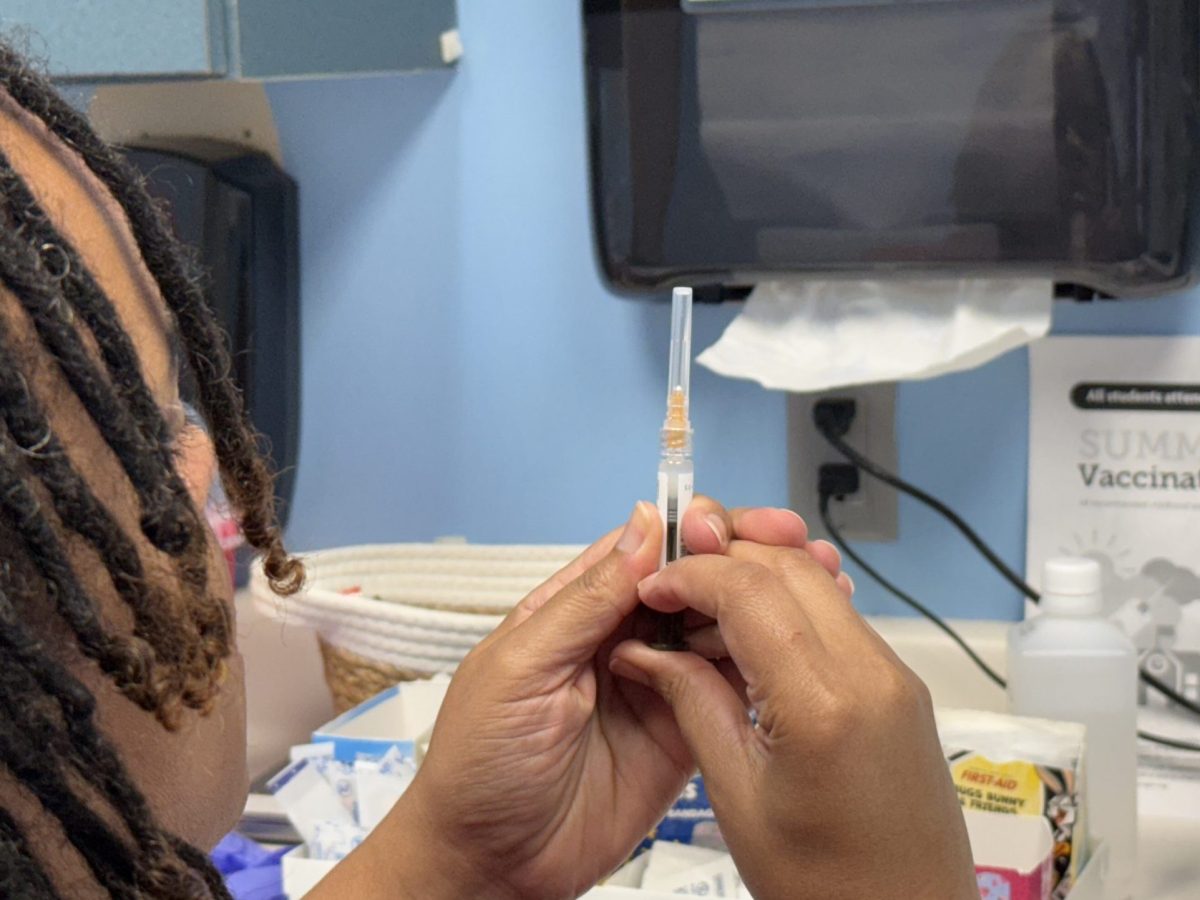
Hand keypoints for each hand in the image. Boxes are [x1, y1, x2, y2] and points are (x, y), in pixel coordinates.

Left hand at [311, 498, 847, 898]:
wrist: (492, 864)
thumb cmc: (479, 762)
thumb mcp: (521, 668)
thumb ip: (587, 601)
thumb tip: (644, 525)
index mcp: (575, 609)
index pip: (644, 550)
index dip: (695, 529)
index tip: (740, 524)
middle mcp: (621, 638)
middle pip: (692, 582)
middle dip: (742, 561)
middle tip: (795, 548)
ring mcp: (656, 684)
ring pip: (718, 630)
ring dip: (760, 608)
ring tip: (810, 588)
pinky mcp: (682, 734)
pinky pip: (726, 691)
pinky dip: (758, 668)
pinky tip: (788, 650)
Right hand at [609, 542, 975, 899]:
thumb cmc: (829, 886)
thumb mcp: (737, 797)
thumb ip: (692, 704)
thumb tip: (645, 651)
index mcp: (823, 704)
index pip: (749, 589)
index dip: (690, 575)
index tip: (651, 588)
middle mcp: (872, 674)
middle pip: (788, 566)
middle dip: (722, 558)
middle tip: (671, 585)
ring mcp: (894, 676)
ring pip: (816, 582)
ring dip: (755, 579)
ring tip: (701, 615)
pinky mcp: (899, 686)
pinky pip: (837, 617)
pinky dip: (787, 608)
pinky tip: (746, 641)